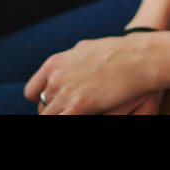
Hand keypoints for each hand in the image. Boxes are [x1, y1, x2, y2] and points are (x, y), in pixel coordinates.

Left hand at [25, 36, 152, 114]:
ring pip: (50, 117)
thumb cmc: (117, 52)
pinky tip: (83, 114)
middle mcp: (55, 77)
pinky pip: (62, 120)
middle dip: (56, 111)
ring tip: (80, 112)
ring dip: (64, 115)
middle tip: (72, 109)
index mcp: (54, 63)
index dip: (42, 101)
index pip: (32, 92)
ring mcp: (64, 93)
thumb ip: (70, 59)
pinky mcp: (78, 106)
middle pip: (42, 108)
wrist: (137, 57)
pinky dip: (69, 119)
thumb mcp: (85, 48)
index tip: (54, 105)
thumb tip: (64, 64)